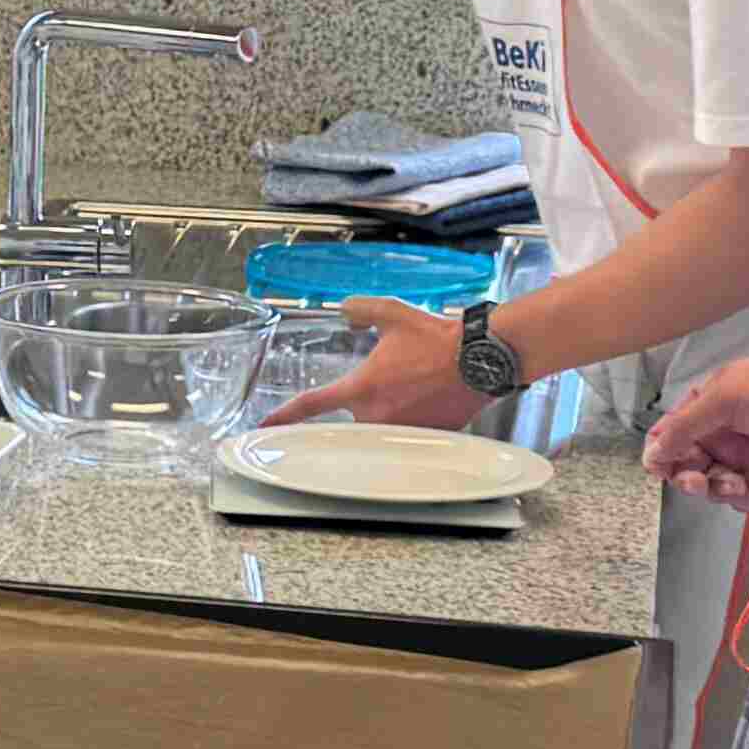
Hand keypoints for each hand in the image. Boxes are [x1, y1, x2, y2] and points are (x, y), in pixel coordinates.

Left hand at [267, 300, 489, 434]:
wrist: (480, 360)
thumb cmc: (438, 338)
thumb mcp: (392, 314)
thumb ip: (361, 310)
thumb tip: (347, 311)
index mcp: (361, 388)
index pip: (312, 405)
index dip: (285, 415)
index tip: (268, 424)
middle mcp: (377, 415)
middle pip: (352, 416)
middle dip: (366, 399)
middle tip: (397, 378)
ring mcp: (401, 431)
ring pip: (380, 425)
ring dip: (390, 407)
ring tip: (417, 385)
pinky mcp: (426, 438)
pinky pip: (408, 434)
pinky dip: (413, 417)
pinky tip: (429, 397)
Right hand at [644, 342, 748, 510]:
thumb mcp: (724, 396)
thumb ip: (683, 425)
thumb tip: (653, 451)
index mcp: (706, 409)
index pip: (668, 439)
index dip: (662, 456)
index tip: (664, 467)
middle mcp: (722, 436)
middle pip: (687, 469)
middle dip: (690, 479)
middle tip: (697, 480)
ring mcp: (745, 458)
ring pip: (713, 489)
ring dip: (721, 488)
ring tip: (738, 479)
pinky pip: (744, 500)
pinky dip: (748, 495)